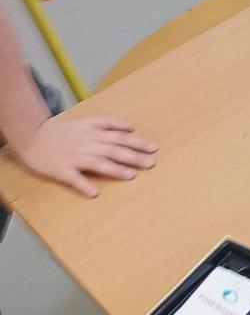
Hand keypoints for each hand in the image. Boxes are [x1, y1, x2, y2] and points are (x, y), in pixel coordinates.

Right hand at [14, 115, 157, 197]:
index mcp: (93, 132)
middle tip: (151, 163)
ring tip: (131, 175)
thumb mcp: (85, 121)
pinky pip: (73, 178)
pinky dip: (84, 185)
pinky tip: (94, 193)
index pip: (119, 136)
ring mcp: (74, 157)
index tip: (154, 148)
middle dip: (134, 156)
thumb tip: (130, 127)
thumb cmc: (60, 131)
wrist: (30, 135)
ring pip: (98, 162)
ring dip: (115, 169)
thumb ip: (107, 123)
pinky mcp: (60, 169)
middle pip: (113, 149)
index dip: (137, 142)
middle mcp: (86, 144)